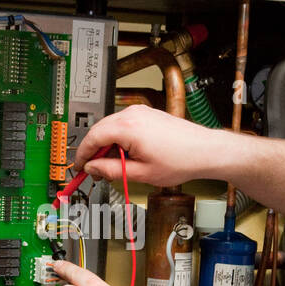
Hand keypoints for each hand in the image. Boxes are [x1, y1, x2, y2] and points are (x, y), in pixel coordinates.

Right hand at [73, 105, 226, 186]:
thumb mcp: (140, 173)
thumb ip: (111, 170)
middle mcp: (132, 115)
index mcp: (127, 128)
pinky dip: (119, 139)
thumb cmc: (181, 160)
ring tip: (115, 167)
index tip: (79, 167)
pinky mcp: (147, 114)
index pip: (93, 137)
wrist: (205, 150)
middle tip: (96, 171)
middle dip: (95, 151)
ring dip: (107, 146)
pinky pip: (123, 125)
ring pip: (111, 128)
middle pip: (100, 130)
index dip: (83, 154)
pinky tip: (127, 156)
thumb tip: (92, 168)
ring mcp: (140, 112)